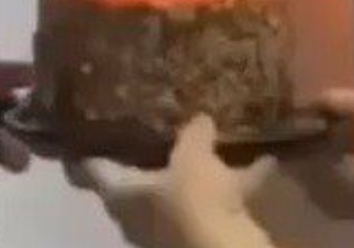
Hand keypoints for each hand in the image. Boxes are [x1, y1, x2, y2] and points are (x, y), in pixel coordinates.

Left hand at [66, 116, 278, 247]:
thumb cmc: (193, 202)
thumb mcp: (193, 157)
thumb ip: (193, 134)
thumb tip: (199, 118)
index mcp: (121, 195)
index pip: (92, 169)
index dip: (89, 148)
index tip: (90, 124)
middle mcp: (137, 216)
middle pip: (138, 180)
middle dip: (152, 154)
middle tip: (158, 122)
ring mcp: (170, 230)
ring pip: (181, 191)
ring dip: (200, 169)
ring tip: (217, 136)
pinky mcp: (201, 238)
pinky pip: (215, 203)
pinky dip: (235, 185)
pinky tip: (265, 161)